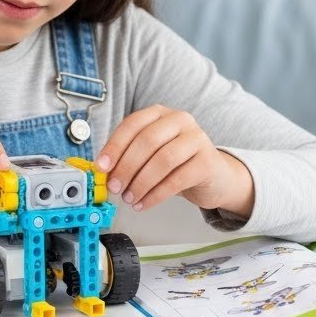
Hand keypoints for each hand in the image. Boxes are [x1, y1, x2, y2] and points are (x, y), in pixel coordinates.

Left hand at [96, 106, 254, 217]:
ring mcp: (197, 138)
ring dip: (140, 183)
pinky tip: (144, 203)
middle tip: (114, 188)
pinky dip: (155, 195)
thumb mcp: (151, 154)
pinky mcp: (208, 161)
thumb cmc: (177, 164)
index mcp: (160, 113)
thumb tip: (103, 171)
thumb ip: (128, 157)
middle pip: (147, 141)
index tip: (101, 167)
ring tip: (129, 198)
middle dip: (126, 167)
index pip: (132, 124)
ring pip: (163, 160)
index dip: (114, 146)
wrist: (214, 177)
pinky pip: (177, 180)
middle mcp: (180, 120)